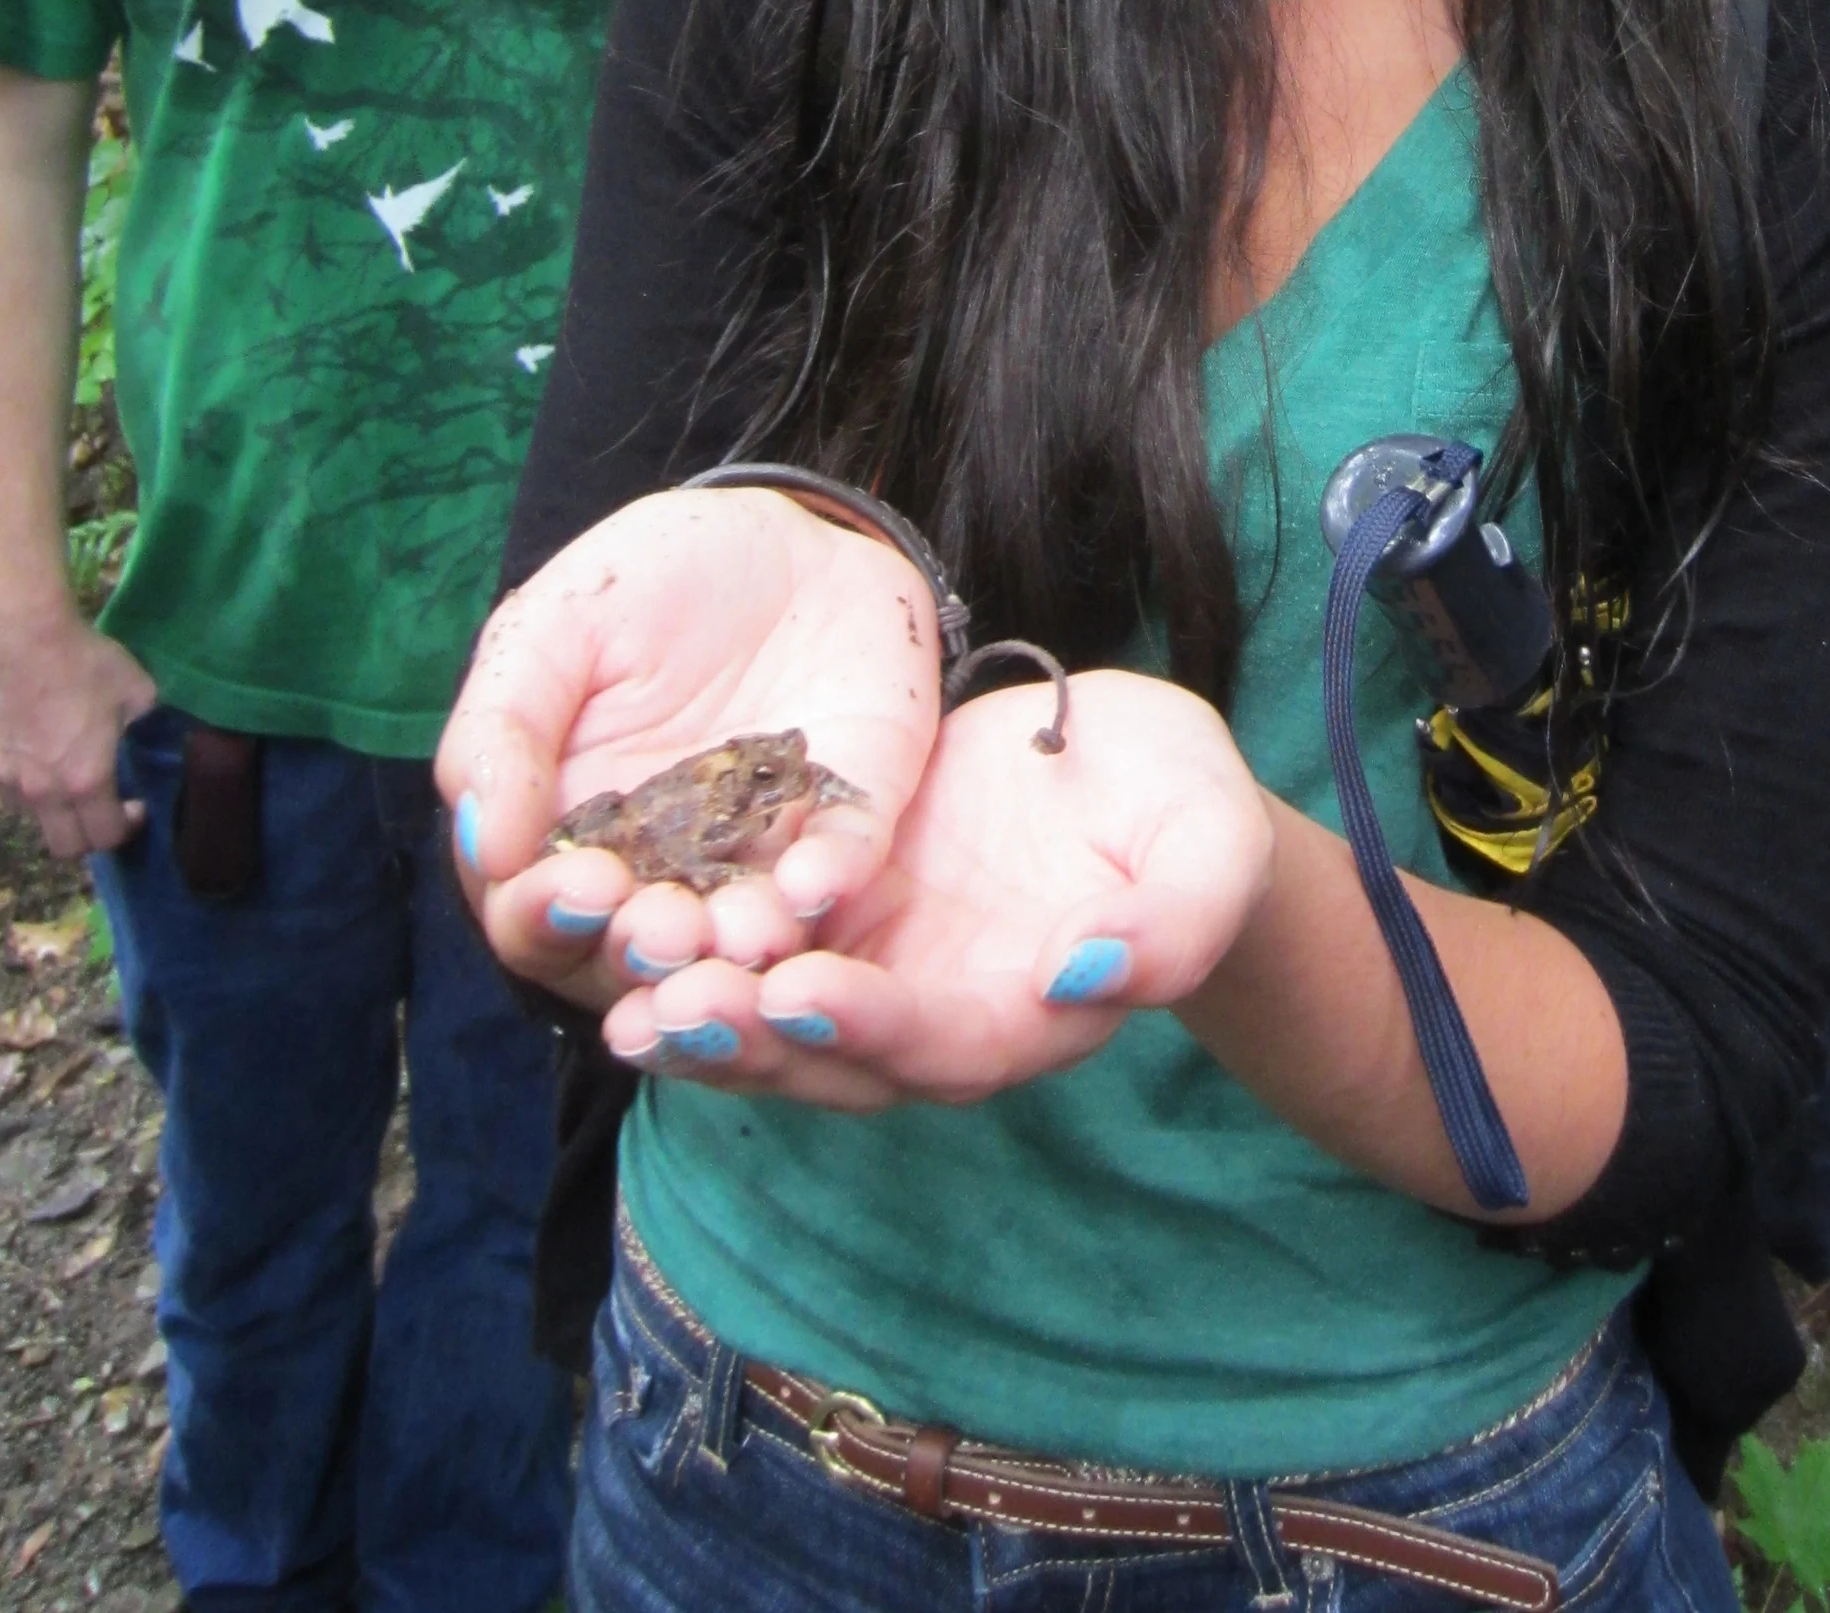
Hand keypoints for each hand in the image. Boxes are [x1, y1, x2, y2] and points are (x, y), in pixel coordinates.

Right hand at [0, 603, 154, 857]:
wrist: (19, 637)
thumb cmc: (83, 662)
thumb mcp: (137, 689)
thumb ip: (144, 720)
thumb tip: (145, 728)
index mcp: (87, 780)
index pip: (105, 838)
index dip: (126, 828)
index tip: (135, 806)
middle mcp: (42, 791)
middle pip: (64, 847)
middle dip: (88, 836)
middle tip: (102, 806)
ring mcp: (5, 779)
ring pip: (30, 818)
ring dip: (52, 809)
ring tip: (64, 777)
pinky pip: (3, 789)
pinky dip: (22, 784)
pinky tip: (32, 755)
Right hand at [435, 485, 942, 1013]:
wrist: (780, 528)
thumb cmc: (646, 581)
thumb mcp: (551, 629)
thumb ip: (502, 729)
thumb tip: (483, 843)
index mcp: (570, 840)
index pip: (537, 917)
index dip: (546, 916)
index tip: (574, 887)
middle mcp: (662, 874)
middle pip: (638, 954)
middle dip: (646, 951)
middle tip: (661, 929)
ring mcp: (759, 856)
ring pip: (742, 934)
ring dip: (738, 944)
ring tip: (739, 932)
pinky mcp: (846, 818)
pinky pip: (842, 863)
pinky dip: (830, 876)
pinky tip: (816, 877)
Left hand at [600, 668, 1273, 1106]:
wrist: (1132, 772)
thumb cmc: (1186, 812)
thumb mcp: (1210, 845)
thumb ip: (1172, 922)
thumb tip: (1088, 969)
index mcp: (1034, 1016)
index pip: (949, 1044)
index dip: (878, 1027)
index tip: (806, 993)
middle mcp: (941, 1017)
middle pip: (839, 1058)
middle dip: (755, 1041)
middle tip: (676, 1007)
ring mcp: (882, 972)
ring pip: (777, 1023)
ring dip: (702, 1018)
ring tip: (627, 996)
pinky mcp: (838, 915)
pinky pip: (756, 950)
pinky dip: (693, 956)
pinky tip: (620, 940)